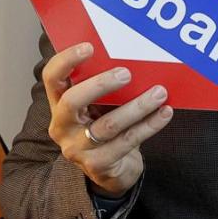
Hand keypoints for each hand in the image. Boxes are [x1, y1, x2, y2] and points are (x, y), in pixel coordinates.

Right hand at [41, 42, 172, 196]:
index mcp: (59, 105)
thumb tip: (131, 55)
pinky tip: (165, 113)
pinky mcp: (98, 165)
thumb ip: (104, 87)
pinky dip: (150, 125)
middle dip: (100, 84)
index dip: (66, 60)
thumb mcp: (97, 107)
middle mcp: (62, 127)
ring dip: (137, 106)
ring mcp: (78, 149)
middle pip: (73, 101)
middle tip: (126, 73)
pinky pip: (127, 141)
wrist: (112, 172)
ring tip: (159, 92)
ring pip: (108, 124)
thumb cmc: (105, 128)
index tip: (89, 46)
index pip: (52, 78)